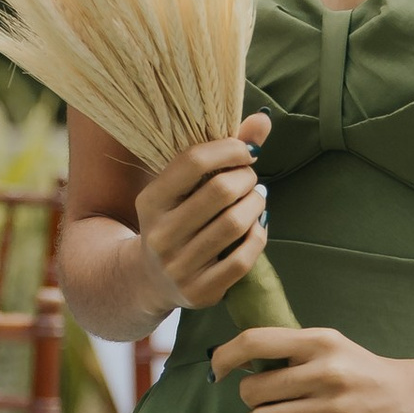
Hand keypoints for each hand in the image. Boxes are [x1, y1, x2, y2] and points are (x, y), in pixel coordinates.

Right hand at [135, 111, 271, 311]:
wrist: (150, 279)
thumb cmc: (177, 219)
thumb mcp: (184, 188)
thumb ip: (222, 152)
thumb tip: (263, 120)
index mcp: (150, 201)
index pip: (194, 161)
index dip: (229, 149)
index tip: (246, 151)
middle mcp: (160, 234)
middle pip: (220, 191)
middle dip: (246, 178)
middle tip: (251, 178)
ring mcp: (178, 266)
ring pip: (235, 224)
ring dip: (256, 205)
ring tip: (256, 199)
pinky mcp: (199, 291)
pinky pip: (242, 259)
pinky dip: (258, 237)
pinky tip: (255, 227)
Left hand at [210, 318, 413, 412]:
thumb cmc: (365, 372)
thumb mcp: (333, 347)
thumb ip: (292, 351)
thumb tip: (238, 362)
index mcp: (320, 342)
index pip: (255, 341)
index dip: (226, 356)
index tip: (218, 370)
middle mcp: (325, 371)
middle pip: (253, 389)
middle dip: (249, 400)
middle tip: (263, 403)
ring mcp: (333, 407)